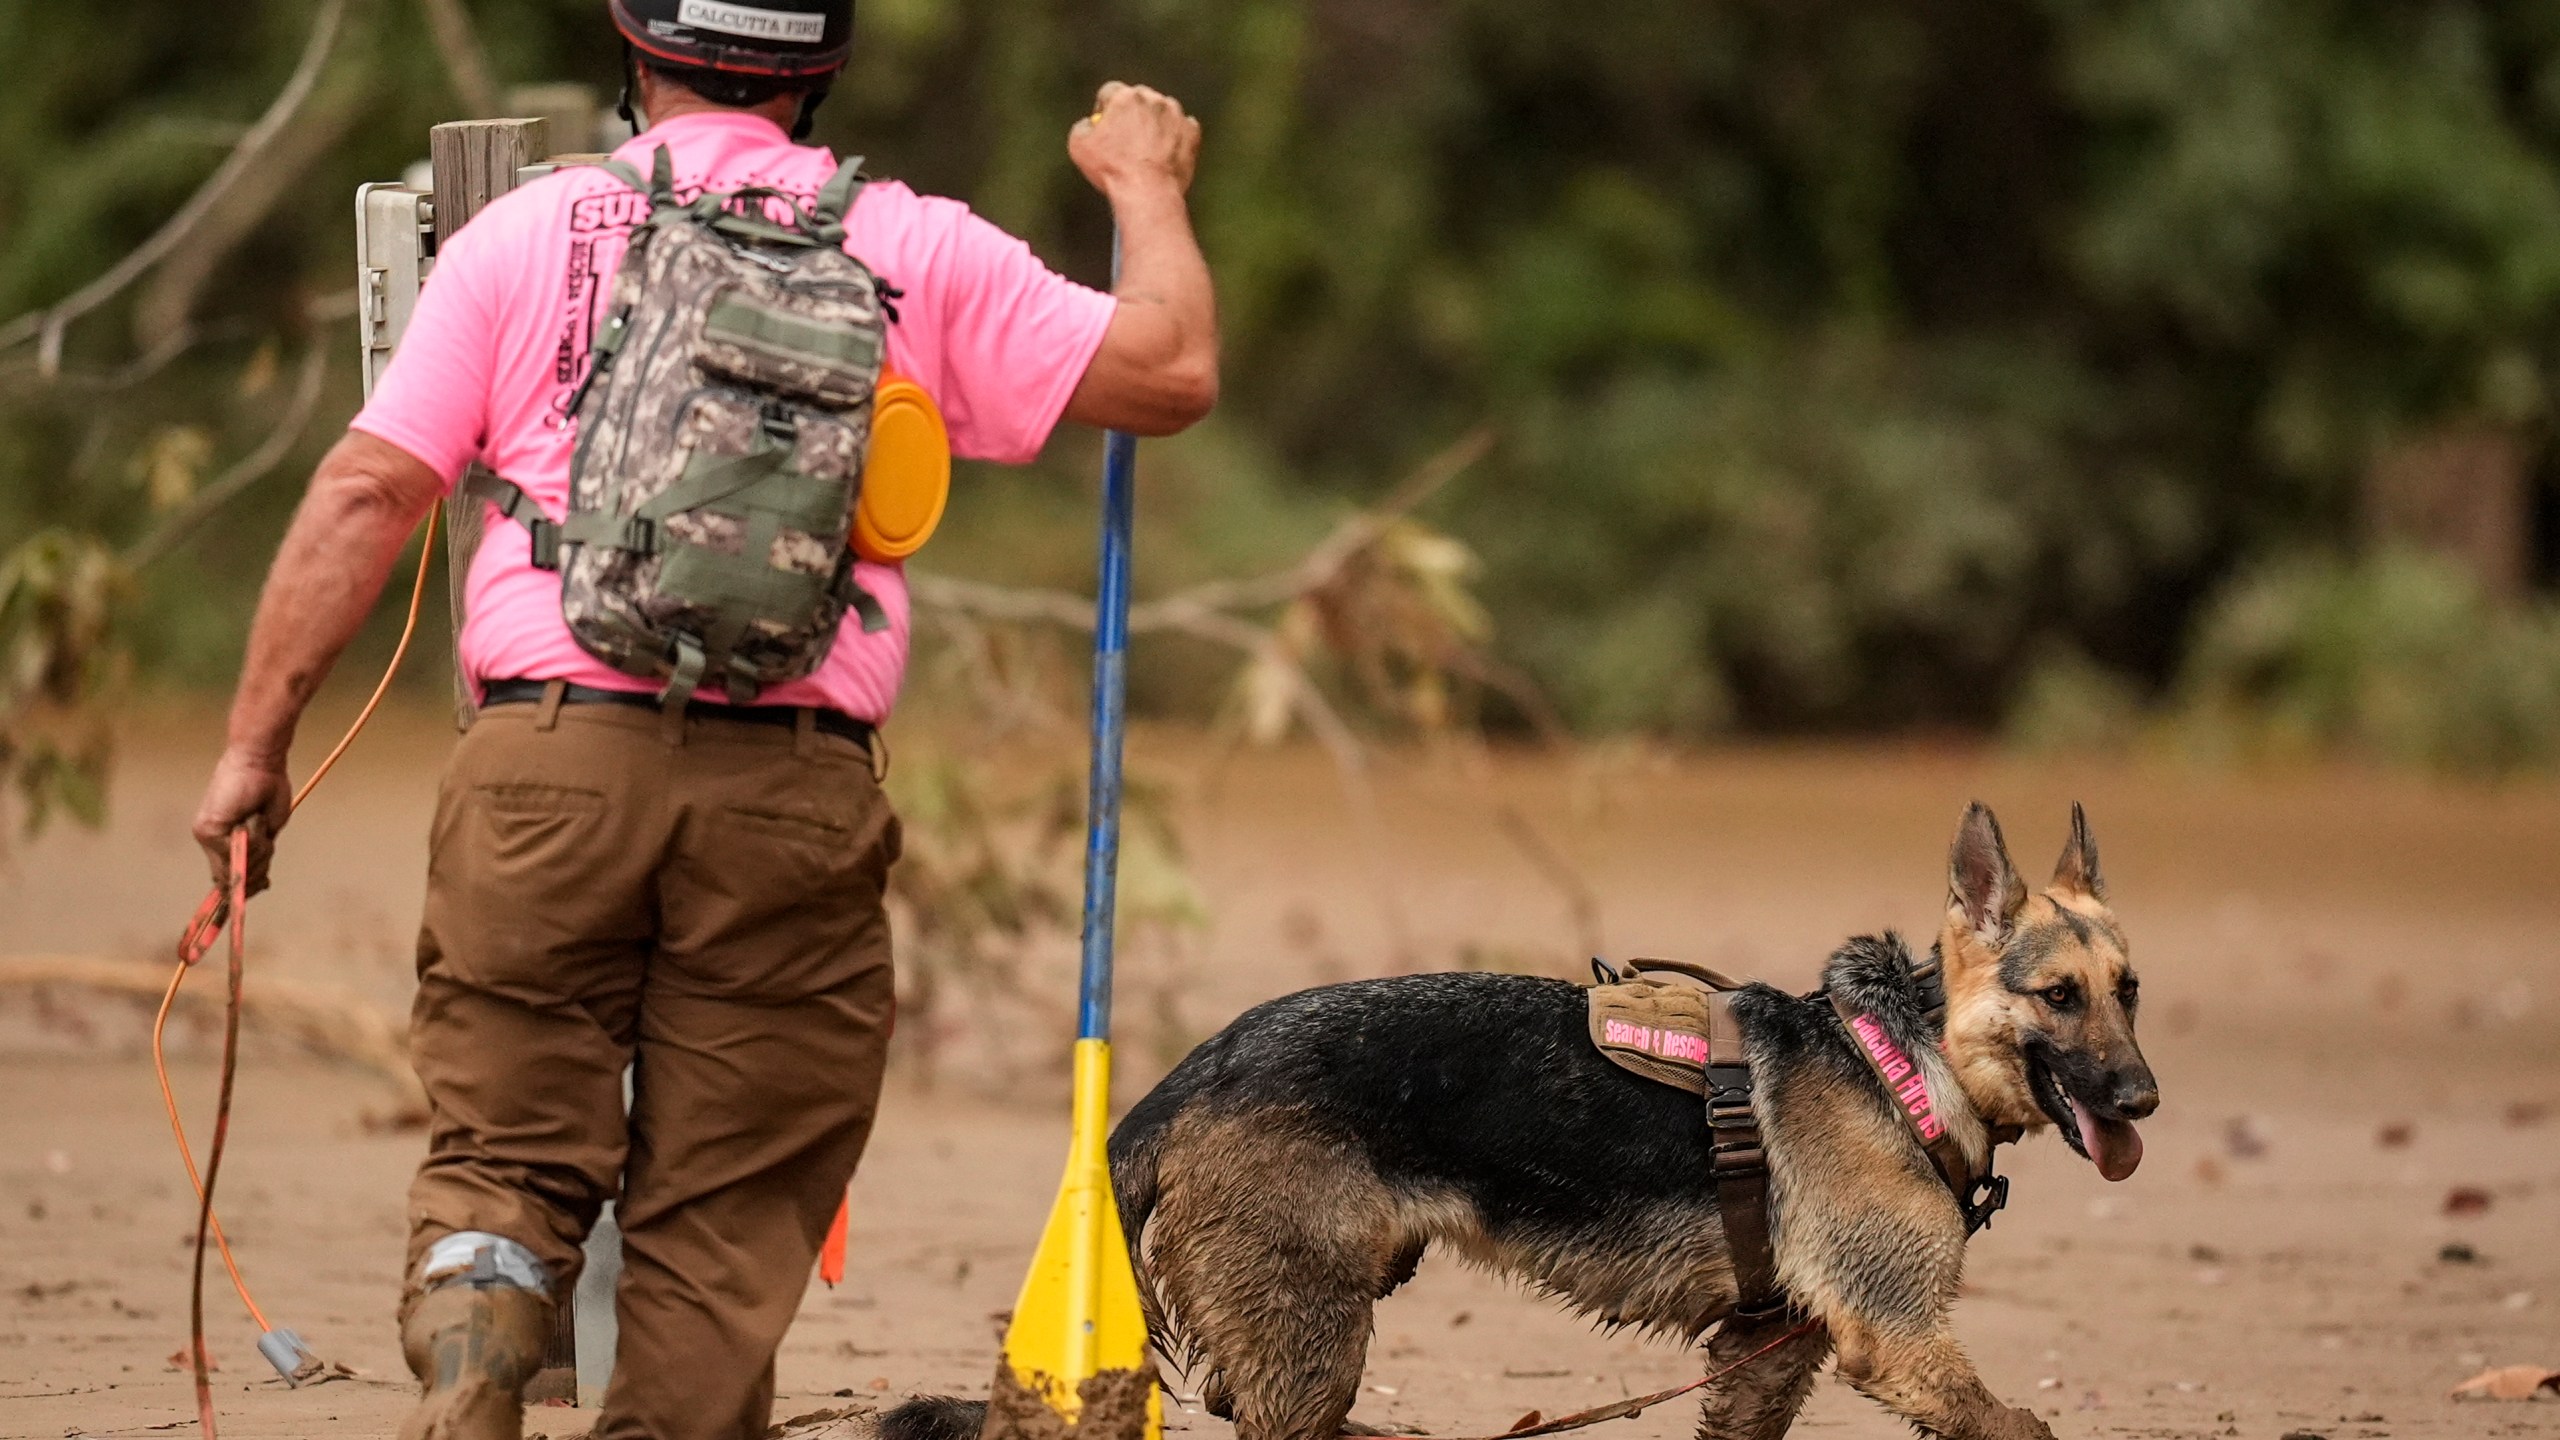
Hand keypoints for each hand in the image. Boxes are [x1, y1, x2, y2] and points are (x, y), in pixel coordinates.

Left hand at [192, 748, 292, 896]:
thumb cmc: (268, 789)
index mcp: (224, 840)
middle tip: (265, 850)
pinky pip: (235, 850)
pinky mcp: (208, 830)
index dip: (245, 885)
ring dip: (258, 849)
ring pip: (236, 866)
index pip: (227, 874)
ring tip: (259, 821)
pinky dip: (252, 838)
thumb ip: (258, 853)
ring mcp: (207, 836)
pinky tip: (254, 819)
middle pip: (230, 877)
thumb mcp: (267, 830)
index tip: (263, 885)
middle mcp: (211, 840)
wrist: (260, 763)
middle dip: (254, 873)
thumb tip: (259, 881)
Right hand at [1069, 82, 1201, 197]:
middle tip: (1127, 139)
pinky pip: (1183, 128)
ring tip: (1148, 148)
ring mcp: (1175, 114)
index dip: (1105, 108)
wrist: (1147, 192)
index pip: (1111, 92)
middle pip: (1139, 98)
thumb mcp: (1078, 146)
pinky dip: (1176, 137)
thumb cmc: (1112, 169)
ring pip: (1163, 111)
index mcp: (1124, 97)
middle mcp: (1152, 99)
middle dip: (1132, 113)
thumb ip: (1082, 126)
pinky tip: (1166, 154)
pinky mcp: (1192, 132)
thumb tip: (1090, 123)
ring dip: (1156, 123)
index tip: (1106, 125)